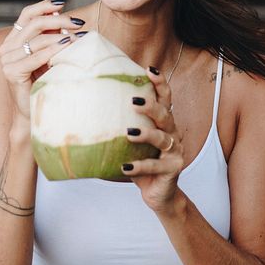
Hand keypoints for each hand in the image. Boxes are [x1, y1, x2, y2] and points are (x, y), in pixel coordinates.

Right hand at [0, 0, 82, 130]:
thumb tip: (68, 20)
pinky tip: (67, 47)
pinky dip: (53, 50)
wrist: (35, 110)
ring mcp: (6, 61)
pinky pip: (35, 57)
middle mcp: (6, 48)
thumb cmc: (45, 81)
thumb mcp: (49, 55)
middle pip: (33, 24)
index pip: (26, 15)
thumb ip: (52, 37)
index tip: (61, 3)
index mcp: (13, 40)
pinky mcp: (11, 73)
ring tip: (79, 37)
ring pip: (36, 40)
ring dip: (60, 36)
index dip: (43, 6)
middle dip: (58, 20)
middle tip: (78, 22)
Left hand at [124, 67, 183, 211]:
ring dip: (146, 134)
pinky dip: (139, 166)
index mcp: (164, 123)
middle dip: (151, 106)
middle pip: (165, 114)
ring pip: (162, 138)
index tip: (149, 70)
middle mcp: (173, 133)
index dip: (160, 83)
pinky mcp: (172, 169)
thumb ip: (122, 127)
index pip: (166, 98)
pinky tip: (125, 167)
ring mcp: (175, 151)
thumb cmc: (142, 163)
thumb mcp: (133, 144)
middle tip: (133, 101)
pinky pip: (154, 165)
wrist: (159, 194)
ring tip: (128, 133)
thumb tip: (89, 111)